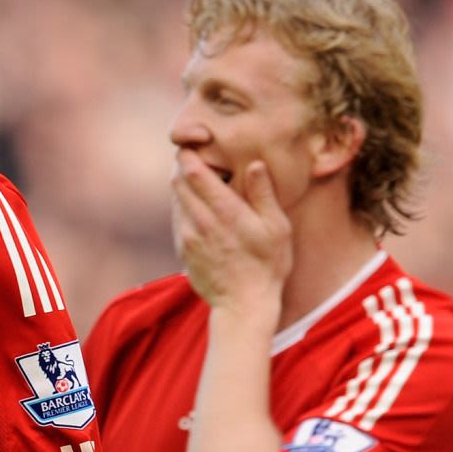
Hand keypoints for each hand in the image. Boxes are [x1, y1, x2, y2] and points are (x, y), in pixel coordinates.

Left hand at [171, 151, 291, 312]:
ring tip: (204, 183)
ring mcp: (186, 235)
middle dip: (185, 166)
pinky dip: (185, 206)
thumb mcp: (277, 228)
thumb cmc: (267, 265)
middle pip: (177, 180)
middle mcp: (199, 221)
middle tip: (201, 159)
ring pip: (175, 198)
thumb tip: (255, 163)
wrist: (243, 305)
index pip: (192, 171)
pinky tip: (203, 209)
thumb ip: (263, 193)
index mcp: (224, 211)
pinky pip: (177, 217)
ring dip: (185, 186)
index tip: (199, 146)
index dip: (190, 154)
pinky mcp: (181, 248)